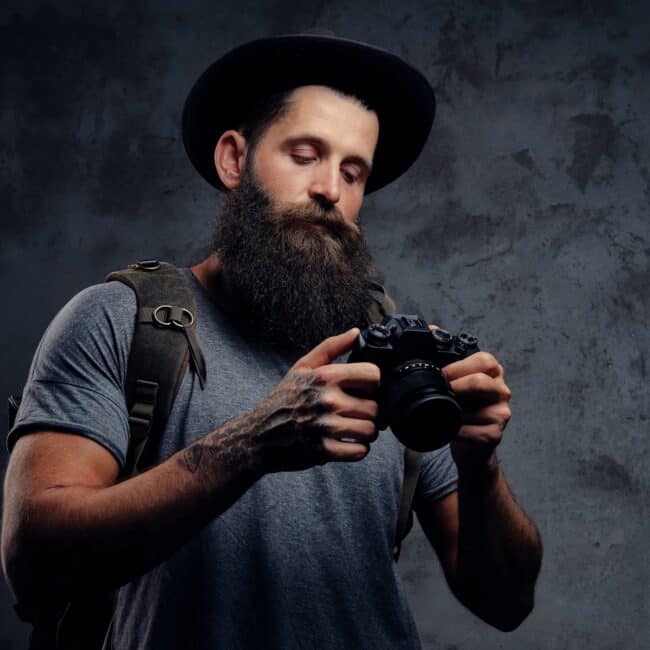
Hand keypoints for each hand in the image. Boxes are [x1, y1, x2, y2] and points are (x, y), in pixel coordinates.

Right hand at [252, 328, 380, 472]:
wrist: (258, 435)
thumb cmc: (283, 400)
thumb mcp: (302, 367)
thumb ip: (331, 347)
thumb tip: (357, 333)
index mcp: (325, 377)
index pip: (373, 375)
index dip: (372, 384)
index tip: (363, 390)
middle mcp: (327, 401)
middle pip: (375, 407)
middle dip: (369, 412)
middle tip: (356, 414)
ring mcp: (325, 427)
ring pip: (370, 430)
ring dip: (365, 432)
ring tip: (352, 429)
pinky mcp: (324, 451)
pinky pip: (360, 451)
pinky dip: (357, 449)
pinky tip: (346, 443)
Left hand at [429, 325, 510, 471]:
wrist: (471, 444)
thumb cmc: (461, 407)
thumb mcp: (455, 379)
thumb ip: (444, 355)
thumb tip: (429, 328)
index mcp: (493, 372)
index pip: (483, 360)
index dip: (457, 367)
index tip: (439, 374)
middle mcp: (501, 390)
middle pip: (480, 382)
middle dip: (454, 386)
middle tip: (439, 392)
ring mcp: (502, 414)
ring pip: (474, 410)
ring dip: (452, 412)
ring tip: (443, 412)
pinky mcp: (495, 435)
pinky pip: (470, 431)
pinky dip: (454, 431)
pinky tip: (449, 429)